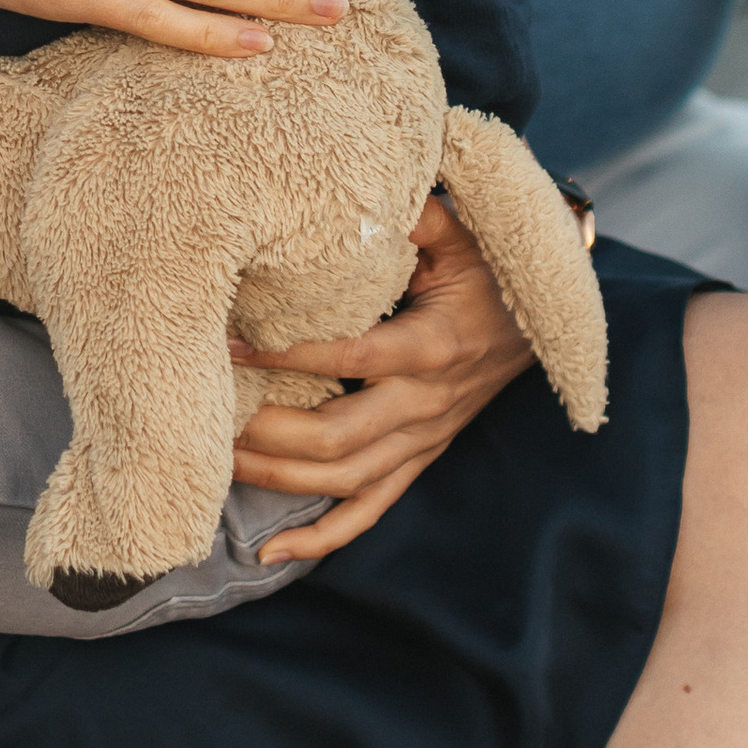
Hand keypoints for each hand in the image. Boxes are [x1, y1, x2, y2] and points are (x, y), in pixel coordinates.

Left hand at [230, 195, 533, 562]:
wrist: (541, 321)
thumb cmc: (489, 269)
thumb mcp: (461, 233)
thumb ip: (415, 216)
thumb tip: (363, 191)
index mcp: (432, 345)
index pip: (351, 357)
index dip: (290, 353)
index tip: (231, 340)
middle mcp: (426, 403)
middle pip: (338, 438)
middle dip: (267, 432)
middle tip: (207, 415)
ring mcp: (423, 439)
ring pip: (346, 481)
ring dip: (278, 479)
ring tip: (218, 465)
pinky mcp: (420, 459)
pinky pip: (371, 511)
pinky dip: (323, 540)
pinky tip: (272, 557)